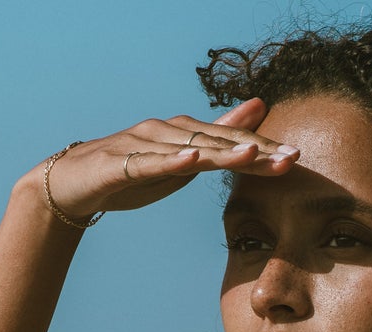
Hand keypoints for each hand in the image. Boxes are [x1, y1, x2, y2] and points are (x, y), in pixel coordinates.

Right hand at [28, 97, 298, 221]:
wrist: (74, 183)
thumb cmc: (132, 169)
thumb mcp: (182, 157)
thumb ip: (220, 136)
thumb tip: (257, 108)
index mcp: (183, 134)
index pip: (229, 143)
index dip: (263, 150)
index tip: (297, 158)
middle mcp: (166, 133)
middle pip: (215, 142)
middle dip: (254, 150)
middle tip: (290, 158)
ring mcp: (142, 146)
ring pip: (187, 148)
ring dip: (221, 151)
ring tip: (252, 155)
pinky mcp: (120, 165)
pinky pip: (148, 163)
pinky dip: (170, 159)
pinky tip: (191, 158)